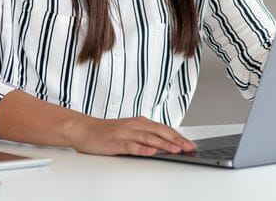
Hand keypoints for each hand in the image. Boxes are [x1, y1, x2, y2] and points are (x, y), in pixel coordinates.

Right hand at [69, 115, 196, 155]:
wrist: (84, 130)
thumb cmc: (108, 132)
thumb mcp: (131, 131)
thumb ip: (146, 135)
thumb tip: (165, 143)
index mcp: (141, 122)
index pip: (164, 129)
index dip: (178, 136)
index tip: (190, 144)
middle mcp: (135, 125)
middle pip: (160, 132)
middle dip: (176, 140)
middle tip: (189, 147)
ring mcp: (126, 133)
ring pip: (149, 138)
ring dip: (164, 144)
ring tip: (176, 149)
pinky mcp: (116, 142)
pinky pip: (131, 146)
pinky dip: (142, 149)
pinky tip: (151, 152)